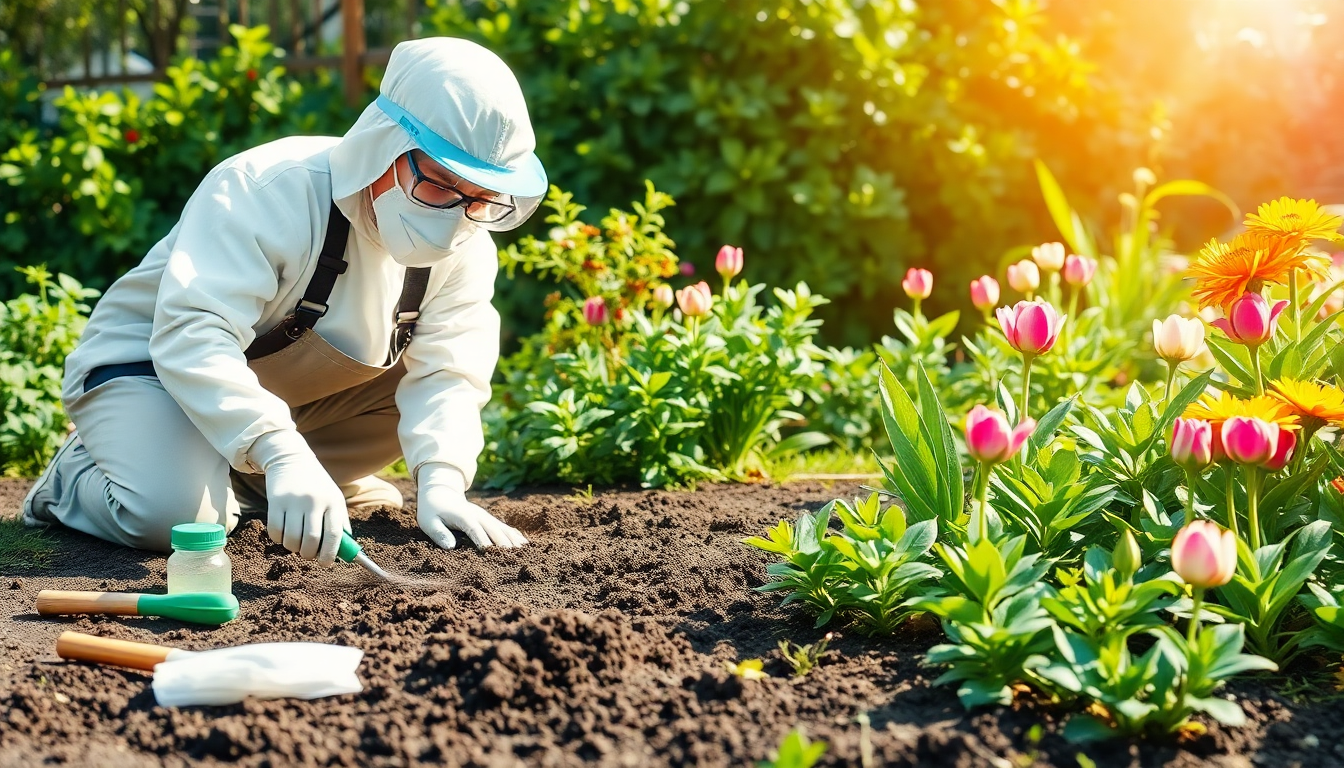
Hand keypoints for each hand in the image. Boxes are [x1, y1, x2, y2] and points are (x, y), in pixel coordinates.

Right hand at [250, 430, 349, 563]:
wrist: (292, 459)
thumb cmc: (317, 486)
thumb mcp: (334, 498)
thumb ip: (339, 523)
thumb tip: (344, 552)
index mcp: (333, 501)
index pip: (334, 534)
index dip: (330, 554)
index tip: (326, 564)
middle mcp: (314, 501)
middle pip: (311, 540)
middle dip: (309, 554)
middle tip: (308, 554)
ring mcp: (294, 501)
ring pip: (292, 539)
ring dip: (293, 548)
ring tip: (296, 542)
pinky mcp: (275, 501)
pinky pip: (275, 531)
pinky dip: (279, 539)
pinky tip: (284, 533)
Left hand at [416, 483, 526, 549]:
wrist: (440, 492)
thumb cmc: (432, 511)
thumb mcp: (429, 522)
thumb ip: (439, 533)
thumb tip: (451, 546)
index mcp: (463, 516)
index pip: (475, 530)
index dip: (483, 541)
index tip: (491, 554)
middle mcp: (478, 515)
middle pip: (494, 530)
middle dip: (504, 544)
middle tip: (514, 558)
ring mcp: (485, 516)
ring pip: (502, 528)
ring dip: (513, 540)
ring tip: (524, 553)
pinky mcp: (488, 519)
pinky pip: (503, 527)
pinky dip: (514, 535)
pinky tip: (524, 543)